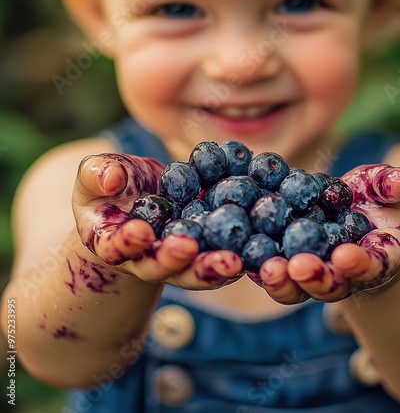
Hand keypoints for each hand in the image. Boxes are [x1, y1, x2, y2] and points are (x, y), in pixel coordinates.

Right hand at [73, 153, 242, 288]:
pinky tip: (256, 247)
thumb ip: (98, 175)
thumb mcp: (96, 175)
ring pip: (194, 270)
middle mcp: (146, 258)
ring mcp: (179, 258)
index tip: (141, 232)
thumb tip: (112, 178)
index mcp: (113, 243)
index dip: (128, 242)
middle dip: (175, 259)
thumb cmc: (111, 187)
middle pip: (160, 267)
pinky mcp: (205, 250)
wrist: (140, 197)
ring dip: (213, 267)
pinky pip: (221, 254)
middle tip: (190, 248)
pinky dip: (239, 253)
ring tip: (233, 260)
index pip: (117, 247)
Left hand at [249, 164, 399, 303]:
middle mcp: (339, 274)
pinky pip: (268, 267)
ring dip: (280, 279)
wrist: (352, 223)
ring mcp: (309, 272)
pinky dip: (254, 263)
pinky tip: (238, 253)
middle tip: (297, 267)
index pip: (367, 266)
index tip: (346, 255)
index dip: (358, 263)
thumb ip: (393, 187)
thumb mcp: (387, 193)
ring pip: (294, 285)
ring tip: (265, 268)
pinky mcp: (282, 262)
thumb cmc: (376, 207)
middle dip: (312, 277)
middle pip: (326, 284)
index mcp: (371, 260)